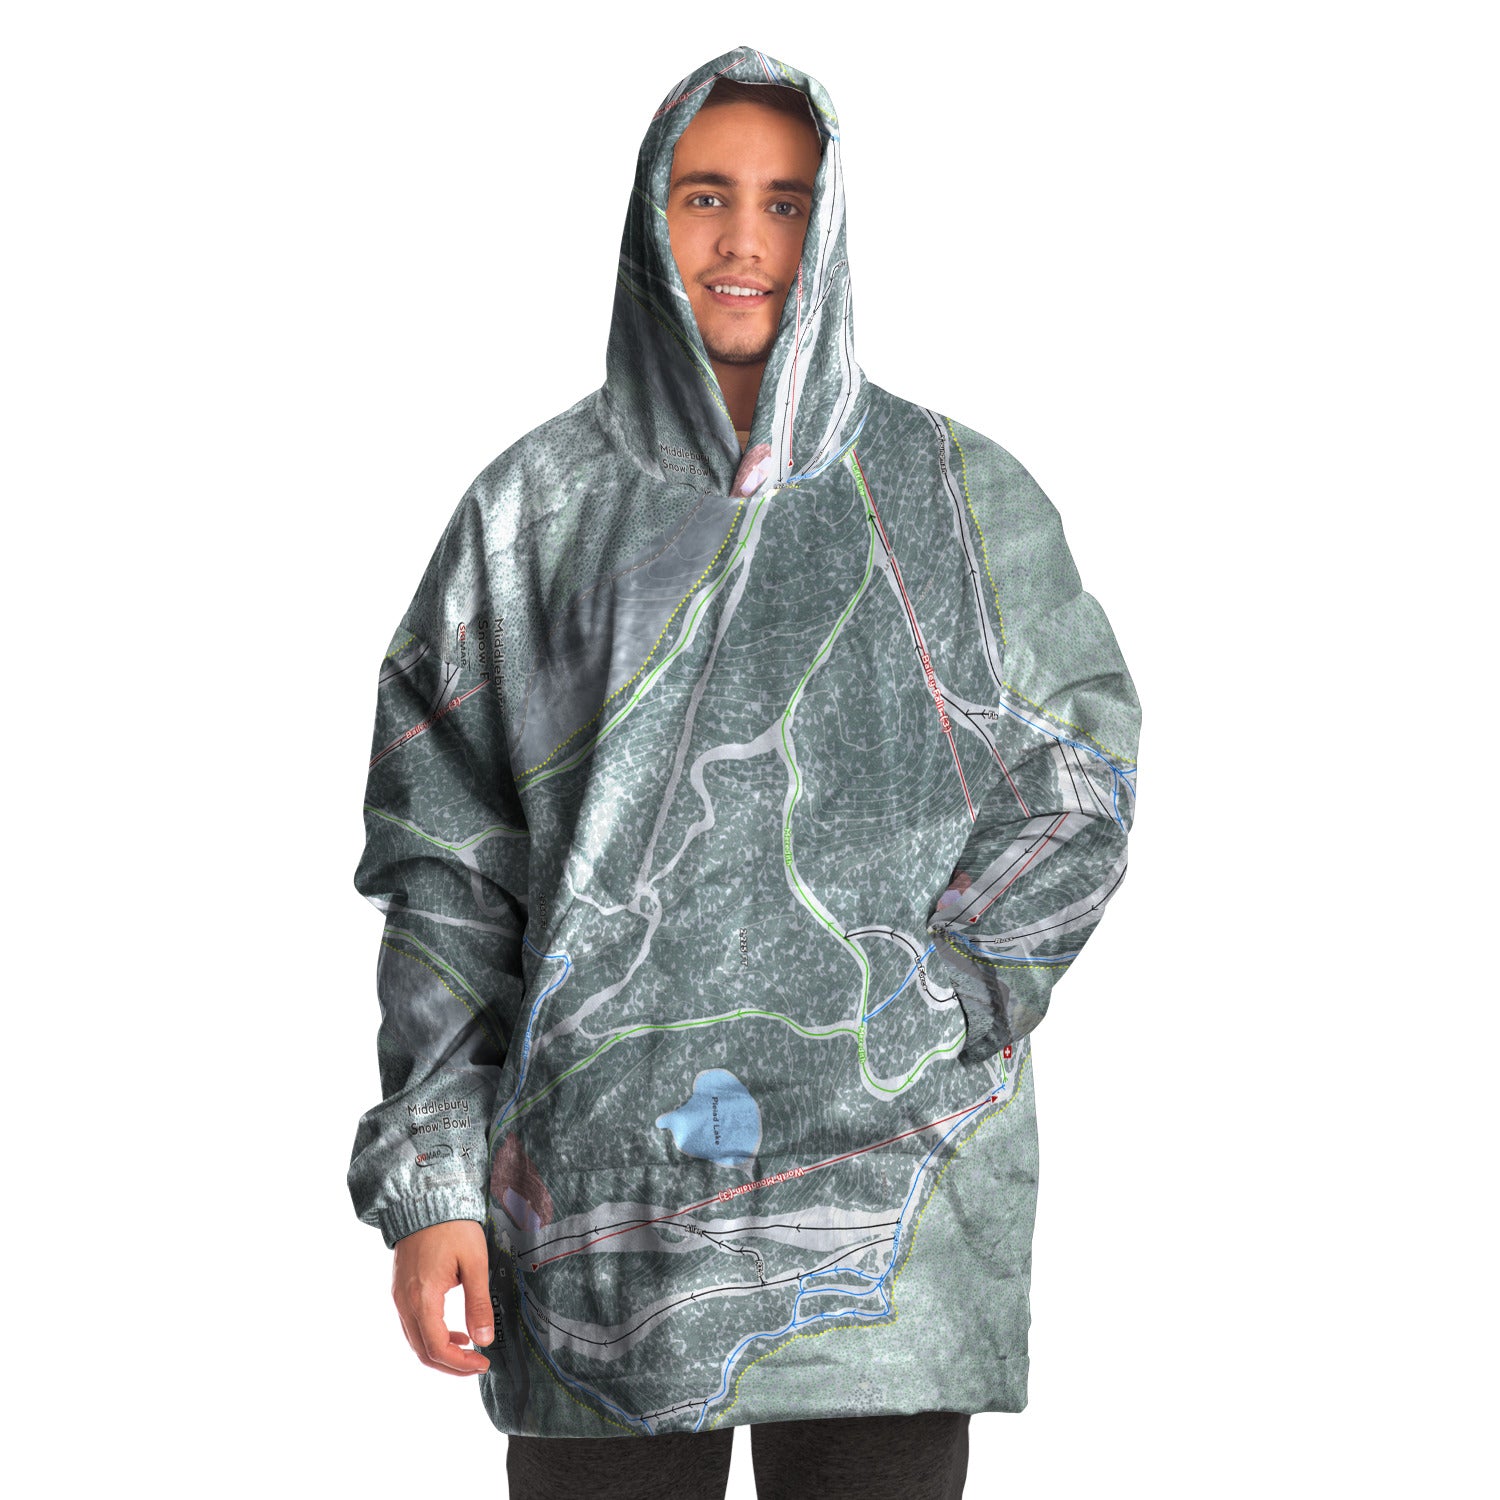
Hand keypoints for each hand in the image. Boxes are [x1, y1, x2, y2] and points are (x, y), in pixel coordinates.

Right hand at [391, 1218, 493, 1376]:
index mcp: (423, 1298)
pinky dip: (431, 1336)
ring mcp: (399, 1297)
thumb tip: (484, 1340)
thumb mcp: (474, 1262)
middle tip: (477, 1365)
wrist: (426, 1198)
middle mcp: (404, 1303)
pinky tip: (453, 1331)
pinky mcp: (400, 1290)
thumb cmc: (453, 1227)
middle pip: (422, 1351)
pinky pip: (412, 1325)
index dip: (460, 1364)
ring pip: (415, 1341)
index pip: (436, 1348)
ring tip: (468, 1349)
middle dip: (450, 1365)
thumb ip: (478, 1303)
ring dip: (440, 1352)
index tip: (482, 1364)